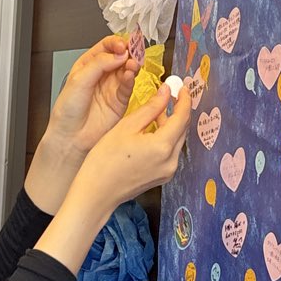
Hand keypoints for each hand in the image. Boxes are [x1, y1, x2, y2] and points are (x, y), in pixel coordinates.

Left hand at [44, 38, 137, 160]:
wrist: (71, 136)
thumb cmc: (67, 111)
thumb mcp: (78, 80)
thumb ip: (99, 64)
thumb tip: (119, 54)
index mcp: (88, 65)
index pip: (106, 46)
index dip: (116, 43)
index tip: (122, 45)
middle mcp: (101, 74)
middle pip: (120, 56)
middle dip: (128, 52)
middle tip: (133, 52)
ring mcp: (112, 87)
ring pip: (127, 69)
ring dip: (131, 64)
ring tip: (132, 64)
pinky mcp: (120, 100)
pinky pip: (128, 85)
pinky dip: (131, 78)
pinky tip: (129, 75)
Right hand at [79, 78, 192, 215]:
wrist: (97, 193)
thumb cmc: (105, 160)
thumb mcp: (126, 127)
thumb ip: (151, 108)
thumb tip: (167, 91)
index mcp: (163, 146)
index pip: (182, 117)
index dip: (184, 100)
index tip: (181, 87)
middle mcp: (171, 161)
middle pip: (182, 130)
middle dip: (178, 111)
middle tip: (170, 96)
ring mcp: (168, 171)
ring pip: (176, 141)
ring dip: (170, 125)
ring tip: (156, 112)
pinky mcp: (162, 177)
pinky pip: (169, 152)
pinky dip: (165, 138)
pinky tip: (152, 131)